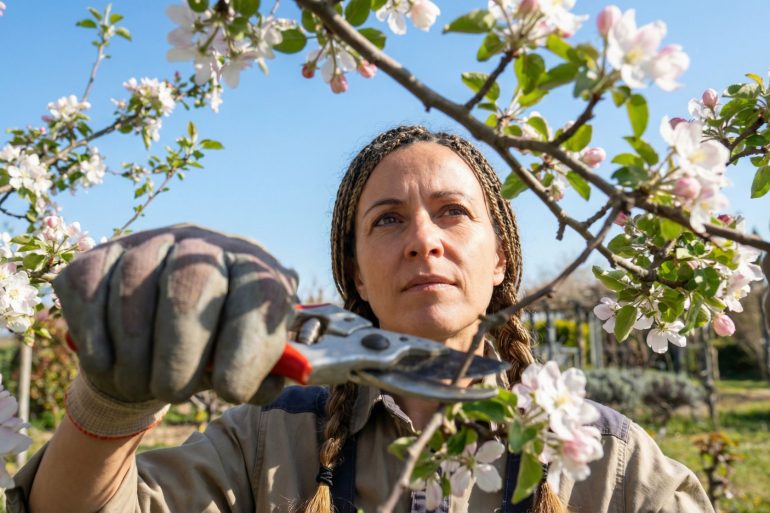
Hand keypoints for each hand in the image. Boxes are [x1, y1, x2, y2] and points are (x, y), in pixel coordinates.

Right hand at [55, 224, 297, 405]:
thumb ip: (264, 375)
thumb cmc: (217, 349)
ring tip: (140, 385)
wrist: (163, 334)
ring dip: (134, 352)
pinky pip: (89, 288)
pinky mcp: (103, 252)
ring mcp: (152, 241)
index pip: (259, 295)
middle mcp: (206, 244)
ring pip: (135, 286)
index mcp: (254, 267)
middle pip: (192, 285)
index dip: (246, 347)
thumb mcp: (247, 361)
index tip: (231, 391)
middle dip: (179, 351)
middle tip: (173, 392)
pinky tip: (107, 364)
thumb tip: (269, 384)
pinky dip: (95, 334)